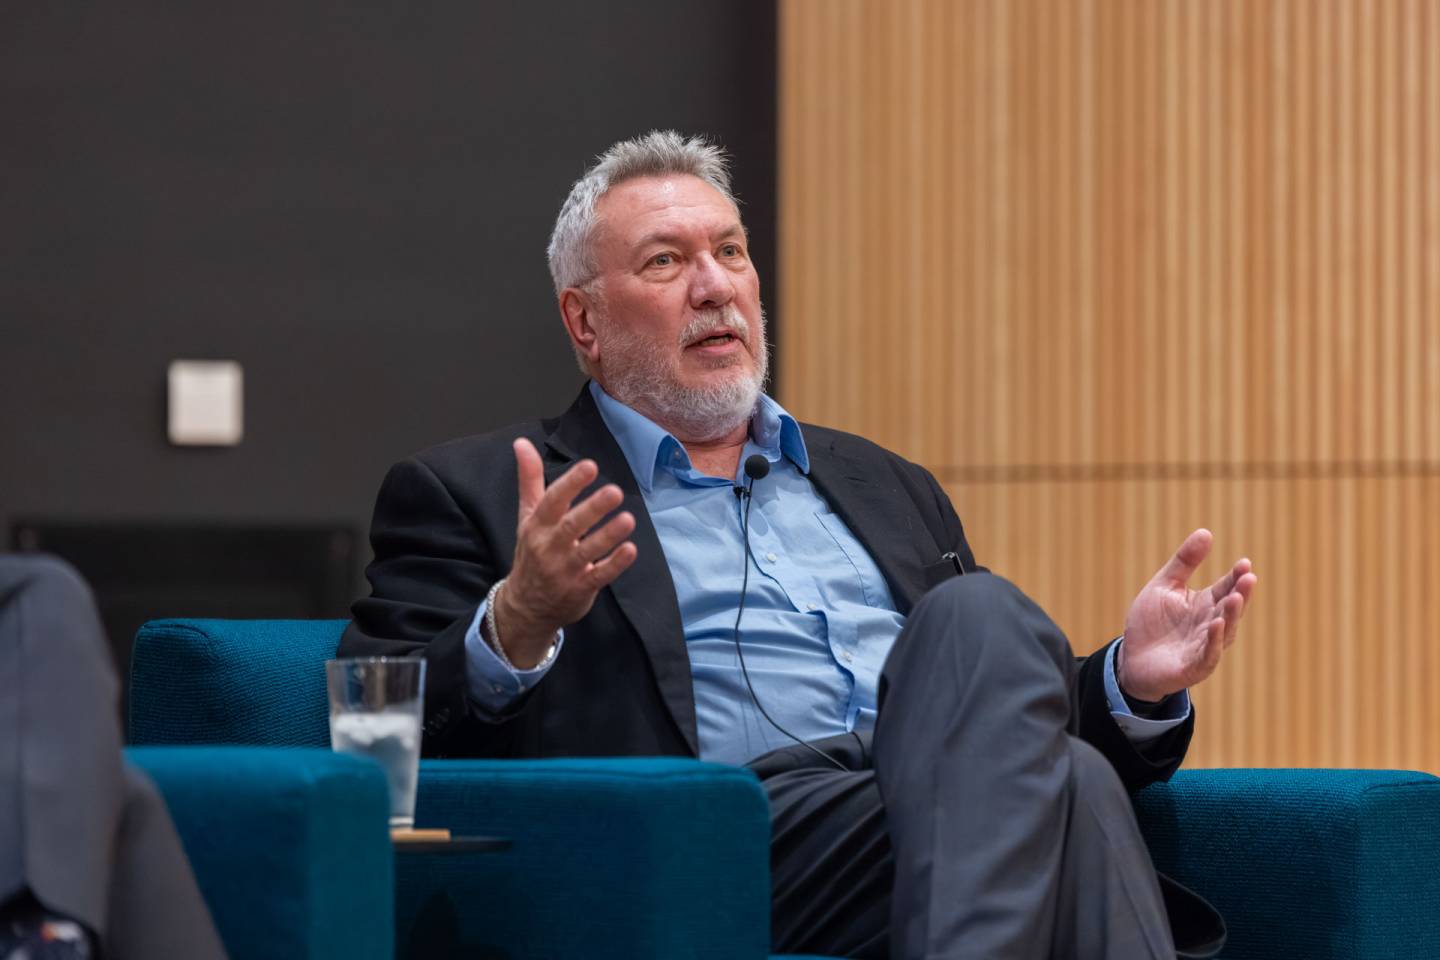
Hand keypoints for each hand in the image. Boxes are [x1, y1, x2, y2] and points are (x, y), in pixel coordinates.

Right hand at [493, 438, 637, 666]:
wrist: (526, 606)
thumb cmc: (531, 552)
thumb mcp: (527, 516)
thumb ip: (530, 479)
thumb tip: (522, 443)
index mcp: (537, 525)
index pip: (552, 501)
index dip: (571, 483)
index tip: (590, 466)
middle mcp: (549, 546)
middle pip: (571, 525)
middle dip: (593, 508)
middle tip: (615, 491)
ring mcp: (565, 569)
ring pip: (588, 550)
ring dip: (608, 535)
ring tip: (628, 518)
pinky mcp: (581, 588)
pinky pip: (599, 575)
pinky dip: (615, 564)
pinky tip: (630, 550)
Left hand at [1117, 528, 1257, 701]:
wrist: (1131, 659)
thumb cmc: (1151, 623)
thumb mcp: (1165, 585)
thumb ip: (1184, 562)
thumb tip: (1206, 532)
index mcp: (1205, 604)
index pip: (1226, 588)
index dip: (1236, 577)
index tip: (1244, 563)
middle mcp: (1210, 625)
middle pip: (1229, 608)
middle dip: (1240, 594)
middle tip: (1248, 578)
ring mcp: (1205, 646)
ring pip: (1224, 631)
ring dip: (1230, 614)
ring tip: (1234, 597)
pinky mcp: (1194, 667)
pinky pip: (1208, 653)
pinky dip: (1214, 640)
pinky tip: (1217, 624)